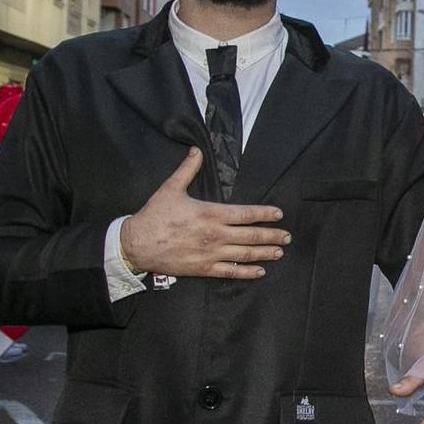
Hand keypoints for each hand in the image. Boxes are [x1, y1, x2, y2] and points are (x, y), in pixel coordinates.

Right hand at [118, 148, 289, 279]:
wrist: (137, 244)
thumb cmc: (154, 215)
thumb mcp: (171, 188)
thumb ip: (188, 169)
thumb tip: (196, 150)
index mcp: (211, 214)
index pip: (246, 213)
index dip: (264, 214)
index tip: (278, 214)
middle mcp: (215, 234)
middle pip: (251, 235)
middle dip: (271, 235)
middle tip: (287, 236)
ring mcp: (211, 253)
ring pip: (245, 254)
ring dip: (265, 253)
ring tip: (279, 252)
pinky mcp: (203, 268)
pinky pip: (230, 271)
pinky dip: (247, 272)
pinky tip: (260, 271)